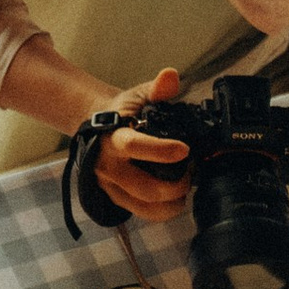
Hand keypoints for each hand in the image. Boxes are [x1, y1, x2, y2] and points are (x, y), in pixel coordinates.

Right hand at [97, 67, 192, 221]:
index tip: (185, 149)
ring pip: (144, 207)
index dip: (161, 151)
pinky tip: (174, 199)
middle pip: (145, 187)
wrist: (96, 127)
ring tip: (185, 190)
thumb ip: (156, 88)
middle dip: (176, 185)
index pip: (135, 146)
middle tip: (191, 173)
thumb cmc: (122, 111)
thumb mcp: (137, 95)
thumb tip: (170, 76)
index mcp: (112, 137)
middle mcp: (108, 165)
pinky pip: (141, 213)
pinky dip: (162, 210)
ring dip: (172, 203)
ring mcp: (110, 186)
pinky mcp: (115, 199)